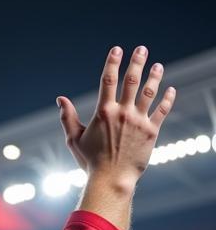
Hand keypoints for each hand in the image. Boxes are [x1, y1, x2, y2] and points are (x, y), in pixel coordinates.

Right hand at [57, 45, 174, 190]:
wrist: (111, 180)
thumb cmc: (89, 162)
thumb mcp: (74, 140)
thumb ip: (67, 118)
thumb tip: (60, 100)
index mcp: (103, 112)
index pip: (108, 80)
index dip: (112, 62)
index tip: (117, 49)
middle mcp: (123, 113)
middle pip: (132, 80)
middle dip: (137, 62)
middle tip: (142, 49)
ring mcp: (139, 121)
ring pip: (149, 92)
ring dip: (154, 76)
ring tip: (158, 65)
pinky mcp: (151, 131)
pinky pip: (162, 110)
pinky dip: (167, 99)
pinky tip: (170, 89)